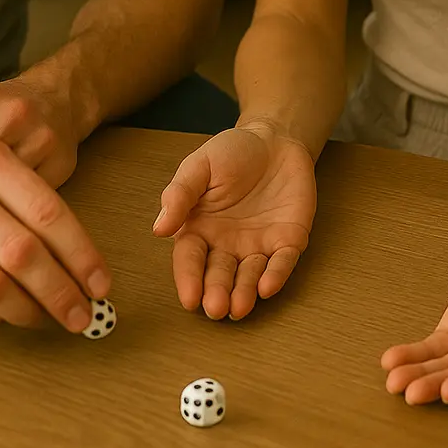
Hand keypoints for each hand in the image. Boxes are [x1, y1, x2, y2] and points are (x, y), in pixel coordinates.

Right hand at [0, 130, 109, 331]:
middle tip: (82, 316)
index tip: (101, 285)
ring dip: (27, 312)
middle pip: (21, 254)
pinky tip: (3, 313)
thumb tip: (83, 266)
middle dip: (60, 293)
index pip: (47, 213)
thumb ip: (30, 204)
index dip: (81, 255)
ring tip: (47, 319)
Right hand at [153, 123, 316, 319]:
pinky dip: (276, 275)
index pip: (190, 259)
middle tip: (216, 308)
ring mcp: (258, 244)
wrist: (274, 139)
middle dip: (216, 292)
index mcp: (200, 228)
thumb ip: (180, 194)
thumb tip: (159, 228)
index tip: (189, 299)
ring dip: (244, 293)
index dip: (189, 279)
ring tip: (239, 307)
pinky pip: (282, 261)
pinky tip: (267, 286)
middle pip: (219, 274)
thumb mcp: (199, 166)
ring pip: (249, 275)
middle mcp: (227, 244)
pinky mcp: (287, 240)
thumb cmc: (232, 152)